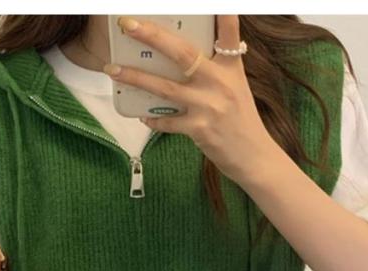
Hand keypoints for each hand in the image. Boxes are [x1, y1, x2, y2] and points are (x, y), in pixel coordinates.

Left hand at [106, 15, 276, 183]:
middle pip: (181, 53)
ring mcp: (208, 106)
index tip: (215, 3)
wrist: (254, 157)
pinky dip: (153, 119)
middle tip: (128, 23)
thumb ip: (215, 70)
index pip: (228, 34)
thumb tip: (182, 59)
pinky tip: (143, 115)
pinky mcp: (200, 129)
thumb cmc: (241, 121)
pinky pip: (167, 121)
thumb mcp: (236, 87)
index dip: (222, 14)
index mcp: (230, 68)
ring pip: (164, 87)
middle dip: (152, 36)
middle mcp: (220, 83)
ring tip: (112, 69)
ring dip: (135, 77)